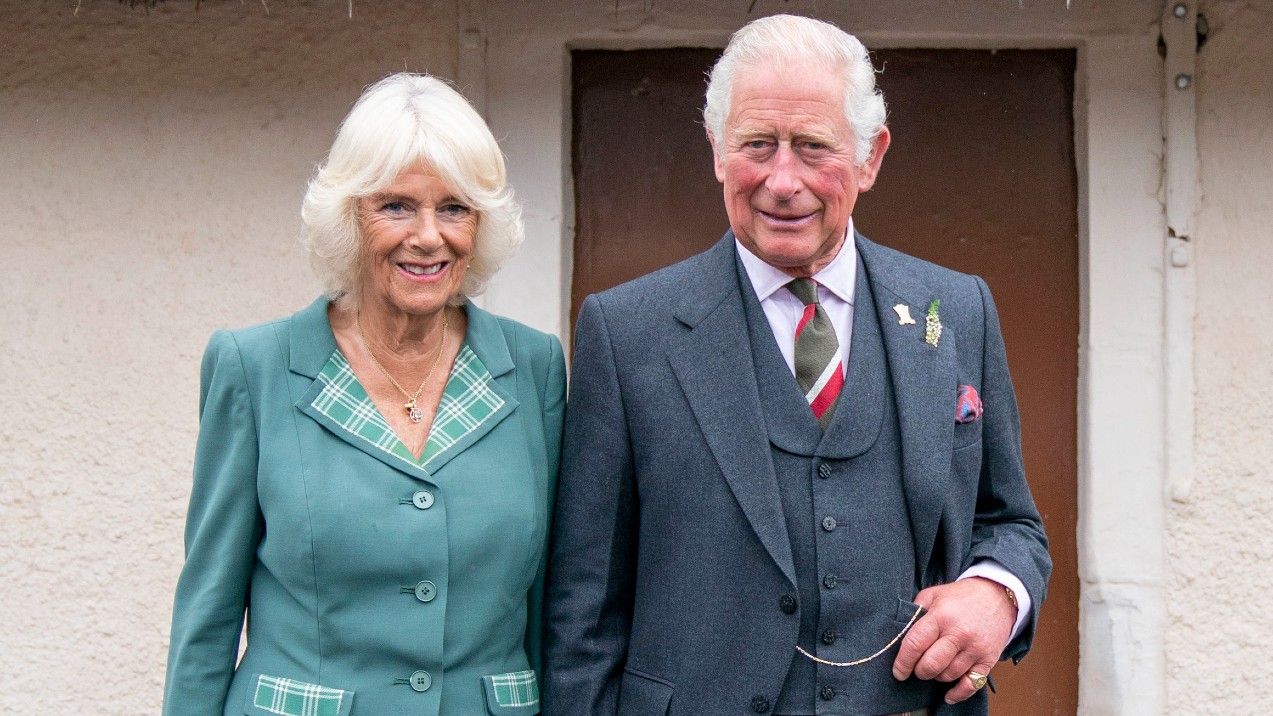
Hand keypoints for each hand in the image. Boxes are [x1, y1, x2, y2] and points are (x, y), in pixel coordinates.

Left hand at [891, 577, 1015, 703]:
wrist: (997, 595)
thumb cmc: (961, 596)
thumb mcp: (934, 594)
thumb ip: (915, 612)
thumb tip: (900, 634)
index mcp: (941, 616)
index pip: (915, 644)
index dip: (903, 662)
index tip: (898, 672)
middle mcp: (958, 633)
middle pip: (931, 665)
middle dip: (919, 671)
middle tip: (918, 667)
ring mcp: (975, 648)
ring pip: (948, 675)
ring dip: (937, 676)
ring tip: (936, 667)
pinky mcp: (988, 659)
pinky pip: (971, 684)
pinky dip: (958, 694)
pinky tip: (948, 695)